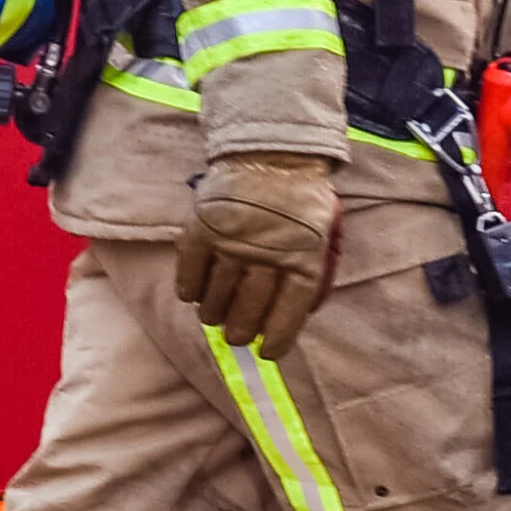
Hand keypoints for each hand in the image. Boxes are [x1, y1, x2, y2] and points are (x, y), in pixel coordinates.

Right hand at [173, 151, 337, 356]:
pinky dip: (190, 289)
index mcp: (304, 260)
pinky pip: (189, 274)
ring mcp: (231, 243)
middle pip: (247, 310)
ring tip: (214, 316)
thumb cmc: (301, 204)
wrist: (273, 157)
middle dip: (240, 331)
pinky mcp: (202, 231)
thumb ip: (307, 275)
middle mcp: (266, 256)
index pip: (288, 313)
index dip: (276, 338)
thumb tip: (287, 318)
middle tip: (235, 336)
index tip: (266, 353)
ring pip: (216, 297)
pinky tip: (194, 294)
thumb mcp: (321, 240)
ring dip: (214, 313)